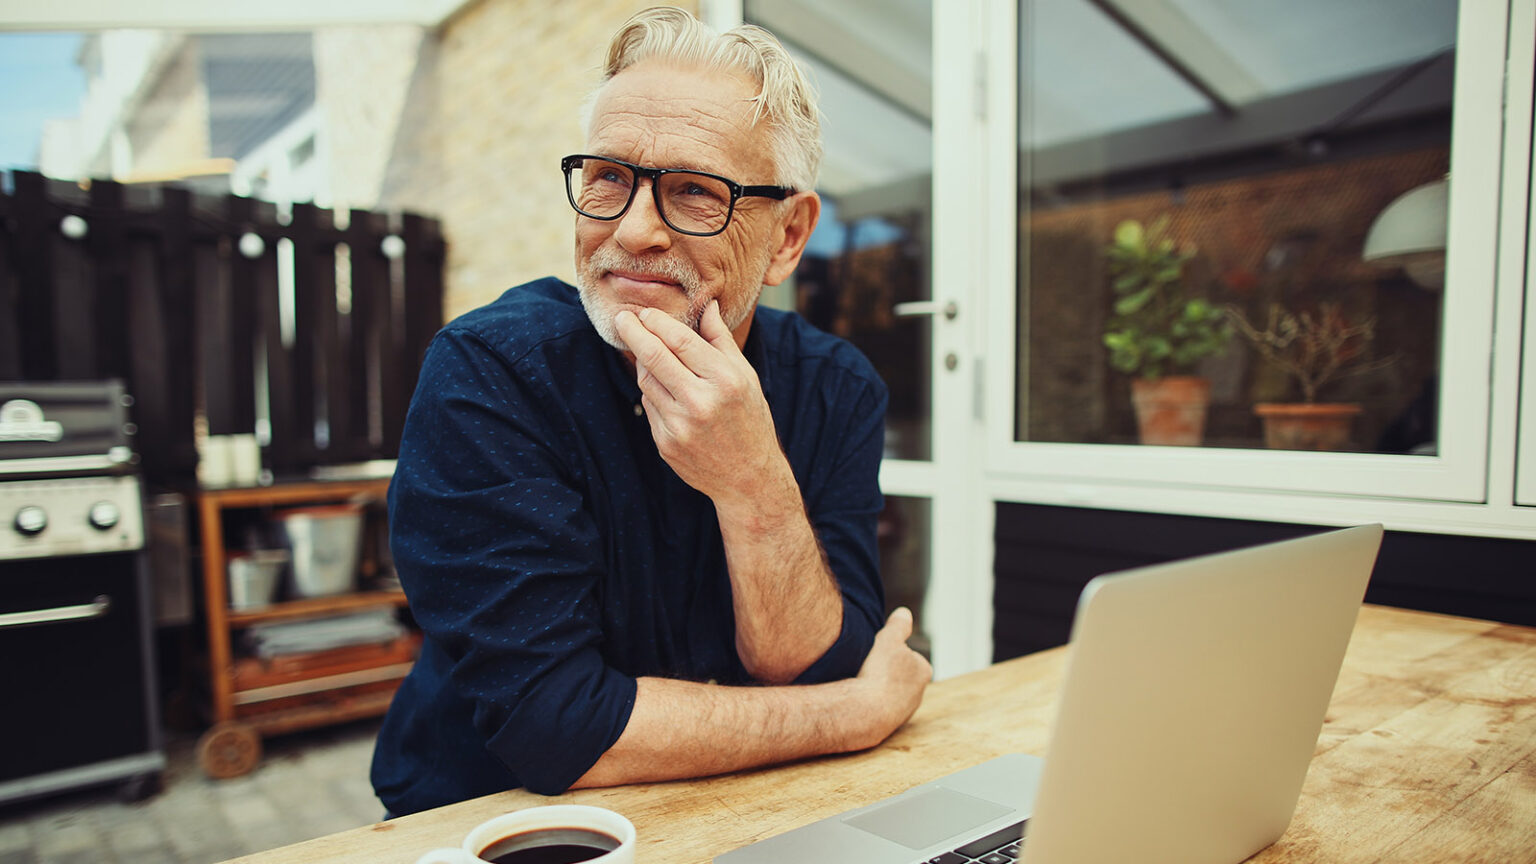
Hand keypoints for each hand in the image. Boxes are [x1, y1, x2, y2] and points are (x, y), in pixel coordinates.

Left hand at [614, 301, 789, 508]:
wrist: (749, 477)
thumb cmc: (750, 419)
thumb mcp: (745, 376)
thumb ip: (721, 340)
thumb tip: (705, 304)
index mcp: (724, 380)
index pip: (679, 340)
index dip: (656, 322)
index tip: (645, 312)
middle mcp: (701, 402)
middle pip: (653, 356)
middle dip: (633, 332)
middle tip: (622, 317)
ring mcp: (680, 426)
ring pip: (646, 381)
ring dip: (642, 362)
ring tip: (646, 351)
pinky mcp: (665, 444)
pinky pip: (648, 406)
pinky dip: (652, 391)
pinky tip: (663, 387)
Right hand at [850, 607, 931, 748]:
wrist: (864, 712)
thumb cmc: (879, 673)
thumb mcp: (889, 639)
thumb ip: (898, 625)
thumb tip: (904, 613)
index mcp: (923, 671)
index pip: (910, 655)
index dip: (891, 650)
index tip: (878, 652)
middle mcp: (917, 694)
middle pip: (899, 675)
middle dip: (884, 671)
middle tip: (867, 666)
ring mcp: (902, 713)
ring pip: (887, 693)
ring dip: (875, 687)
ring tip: (859, 682)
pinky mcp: (886, 726)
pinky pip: (877, 708)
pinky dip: (868, 702)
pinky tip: (856, 697)